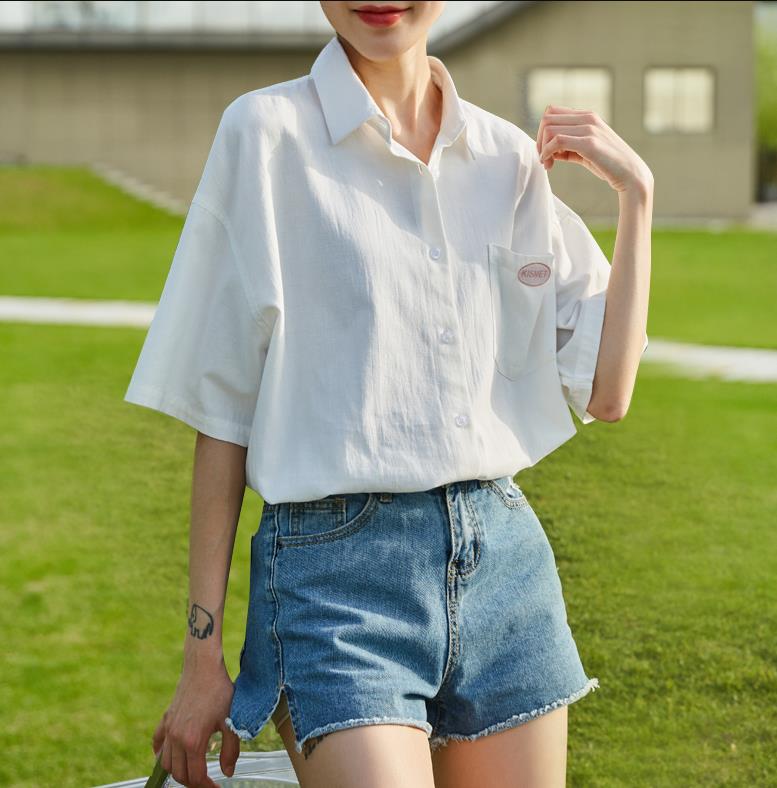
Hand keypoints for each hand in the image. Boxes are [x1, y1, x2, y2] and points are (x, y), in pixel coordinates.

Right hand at [152, 659, 240, 786]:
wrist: (203, 667)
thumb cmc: (219, 691)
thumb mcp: (231, 721)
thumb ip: (231, 749)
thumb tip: (227, 772)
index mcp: (193, 741)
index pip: (195, 776)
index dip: (206, 787)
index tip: (216, 787)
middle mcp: (176, 738)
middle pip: (179, 773)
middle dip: (193, 782)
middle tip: (206, 781)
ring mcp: (168, 729)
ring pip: (166, 762)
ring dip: (178, 771)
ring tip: (192, 772)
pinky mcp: (165, 719)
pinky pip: (157, 743)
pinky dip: (160, 754)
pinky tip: (169, 756)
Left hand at [536, 104, 652, 193]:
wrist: (630, 174)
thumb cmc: (608, 165)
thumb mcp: (585, 151)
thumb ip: (569, 146)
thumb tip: (548, 150)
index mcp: (588, 116)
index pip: (552, 111)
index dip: (543, 131)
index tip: (545, 150)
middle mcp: (588, 118)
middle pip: (547, 118)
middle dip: (539, 139)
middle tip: (543, 158)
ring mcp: (589, 128)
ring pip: (549, 129)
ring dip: (542, 148)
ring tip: (547, 164)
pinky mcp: (589, 143)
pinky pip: (557, 141)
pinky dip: (547, 153)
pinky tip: (550, 165)